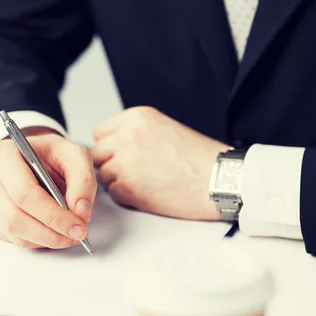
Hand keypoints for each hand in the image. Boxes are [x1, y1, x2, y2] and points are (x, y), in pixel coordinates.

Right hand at [0, 127, 96, 248]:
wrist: (32, 156)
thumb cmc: (50, 155)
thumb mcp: (74, 155)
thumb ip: (83, 181)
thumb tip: (81, 212)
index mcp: (4, 155)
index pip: (24, 194)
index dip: (53, 215)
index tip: (79, 226)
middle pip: (15, 217)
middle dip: (51, 233)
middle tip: (77, 235)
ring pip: (12, 232)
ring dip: (45, 240)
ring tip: (68, 235)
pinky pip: (9, 238)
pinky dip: (35, 241)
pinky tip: (51, 232)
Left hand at [91, 107, 228, 219]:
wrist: (219, 180)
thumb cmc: (200, 158)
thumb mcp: (165, 128)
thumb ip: (135, 133)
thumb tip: (113, 147)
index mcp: (136, 118)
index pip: (100, 131)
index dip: (110, 146)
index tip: (120, 155)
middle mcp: (126, 136)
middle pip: (97, 153)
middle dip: (109, 164)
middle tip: (131, 173)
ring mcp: (124, 162)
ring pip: (102, 174)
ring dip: (116, 182)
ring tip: (144, 183)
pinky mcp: (127, 187)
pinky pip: (112, 193)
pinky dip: (125, 197)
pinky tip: (148, 193)